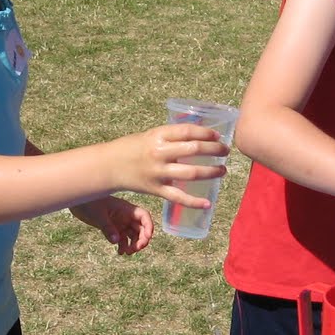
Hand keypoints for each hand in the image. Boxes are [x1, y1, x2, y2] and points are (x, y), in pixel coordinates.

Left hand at [70, 195, 153, 255]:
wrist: (78, 201)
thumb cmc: (89, 203)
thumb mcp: (98, 215)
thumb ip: (107, 228)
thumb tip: (116, 241)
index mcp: (126, 209)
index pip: (144, 216)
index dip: (149, 227)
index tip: (146, 239)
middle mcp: (125, 215)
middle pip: (141, 228)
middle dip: (141, 240)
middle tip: (135, 249)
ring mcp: (120, 222)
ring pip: (133, 235)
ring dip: (133, 245)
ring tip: (127, 253)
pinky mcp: (113, 227)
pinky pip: (123, 238)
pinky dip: (123, 245)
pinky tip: (120, 252)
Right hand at [110, 124, 229, 209]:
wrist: (109, 166)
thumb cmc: (131, 148)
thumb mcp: (150, 135)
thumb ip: (171, 137)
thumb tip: (198, 137)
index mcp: (158, 136)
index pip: (188, 131)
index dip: (207, 133)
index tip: (218, 136)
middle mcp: (159, 153)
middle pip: (194, 150)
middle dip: (215, 150)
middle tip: (225, 151)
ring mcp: (158, 172)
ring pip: (191, 173)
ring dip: (212, 172)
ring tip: (222, 170)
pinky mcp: (156, 189)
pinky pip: (178, 197)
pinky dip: (194, 202)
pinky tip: (208, 203)